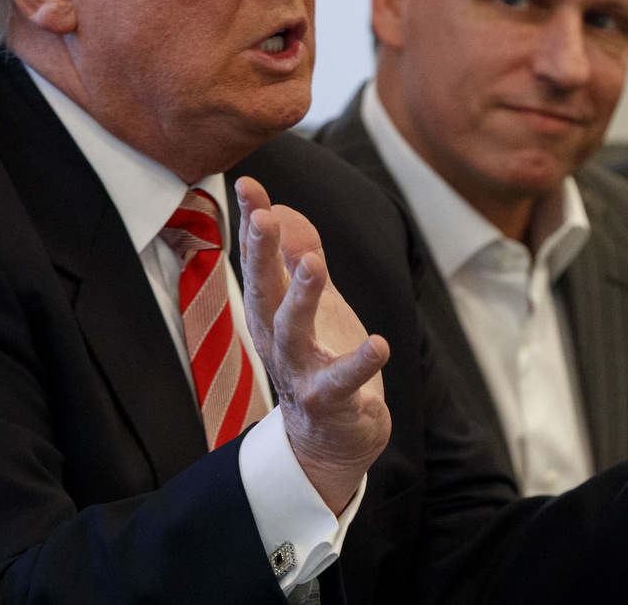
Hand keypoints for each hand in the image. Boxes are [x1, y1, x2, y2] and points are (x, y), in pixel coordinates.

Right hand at [234, 176, 390, 513]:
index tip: (248, 183)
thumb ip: (296, 256)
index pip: (258, 263)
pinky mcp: (331, 402)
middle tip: (264, 216)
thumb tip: (282, 207)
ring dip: (302, 298)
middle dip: (261, 254)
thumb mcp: (308, 305)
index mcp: (270, 315)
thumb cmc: (319, 361)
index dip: (252, 223)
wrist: (328, 442)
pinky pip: (343, 382)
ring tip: (313, 264)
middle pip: (263, 292)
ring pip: (293, 333)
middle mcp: (277, 341)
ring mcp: (301, 373)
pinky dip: (359, 363)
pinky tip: (379, 344)